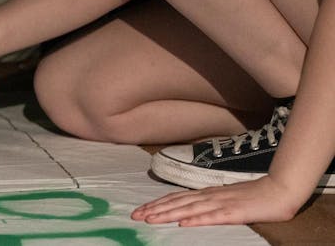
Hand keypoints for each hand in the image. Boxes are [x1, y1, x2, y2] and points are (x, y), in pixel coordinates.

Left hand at [131, 176, 305, 225]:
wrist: (279, 189)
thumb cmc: (253, 195)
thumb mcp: (225, 198)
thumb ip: (207, 202)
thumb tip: (188, 208)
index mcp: (206, 193)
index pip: (176, 197)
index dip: (157, 204)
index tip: (141, 209)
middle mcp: (209, 196)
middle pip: (177, 202)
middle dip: (155, 209)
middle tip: (135, 215)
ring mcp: (221, 203)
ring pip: (188, 208)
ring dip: (168, 214)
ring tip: (150, 219)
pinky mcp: (234, 212)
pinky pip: (212, 217)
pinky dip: (196, 220)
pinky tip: (183, 223)